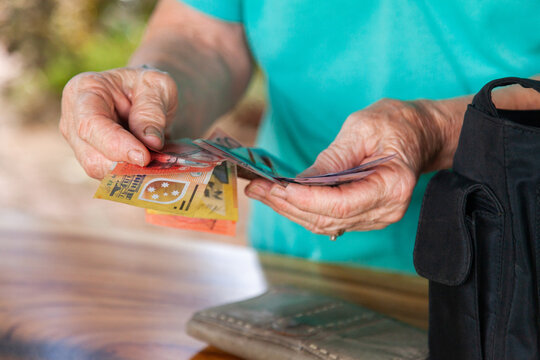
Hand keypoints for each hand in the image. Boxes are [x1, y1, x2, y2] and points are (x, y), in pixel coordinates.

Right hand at [60, 66, 177, 178]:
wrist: (149, 97)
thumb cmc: (149, 87)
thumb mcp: (158, 86)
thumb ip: (152, 110)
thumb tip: (151, 142)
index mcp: (84, 90)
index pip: (91, 124)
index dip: (116, 144)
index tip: (144, 157)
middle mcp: (73, 119)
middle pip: (91, 156)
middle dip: (125, 166)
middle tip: (158, 167)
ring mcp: (80, 143)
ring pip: (100, 171)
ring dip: (131, 175)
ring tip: (159, 168)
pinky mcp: (93, 160)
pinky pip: (110, 178)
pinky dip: (133, 178)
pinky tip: (153, 172)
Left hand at [245, 98, 444, 234]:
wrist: (418, 133)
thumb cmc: (395, 124)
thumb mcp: (362, 128)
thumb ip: (334, 158)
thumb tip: (301, 181)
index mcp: (392, 186)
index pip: (341, 205)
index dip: (306, 200)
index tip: (277, 189)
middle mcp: (386, 209)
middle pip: (329, 219)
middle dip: (288, 205)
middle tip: (256, 189)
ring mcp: (376, 216)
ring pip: (325, 224)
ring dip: (290, 210)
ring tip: (260, 192)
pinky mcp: (364, 215)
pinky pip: (330, 219)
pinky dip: (303, 210)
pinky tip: (281, 198)